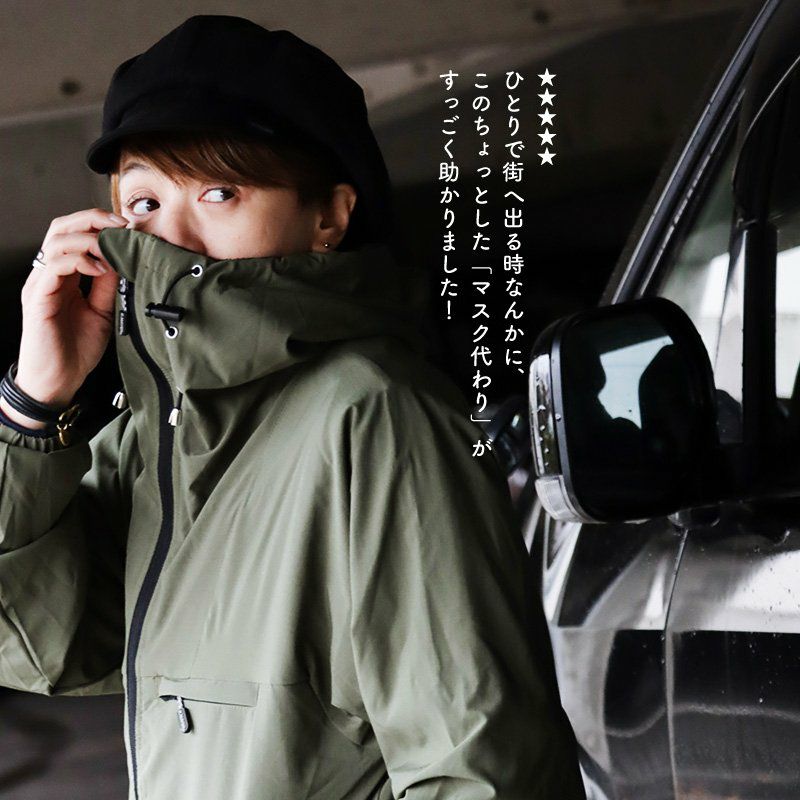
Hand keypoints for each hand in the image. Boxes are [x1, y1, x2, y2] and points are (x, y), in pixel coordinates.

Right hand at [1, 209, 128, 429]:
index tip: (128, 226)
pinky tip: (100, 269)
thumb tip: (125, 260)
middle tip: (121, 223)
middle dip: (92, 219)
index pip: (74, 234)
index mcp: (64, 275)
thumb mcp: (103, 311)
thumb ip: (110, 285)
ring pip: (56, 240)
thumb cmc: (77, 350)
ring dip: (88, 237)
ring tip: (112, 245)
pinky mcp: (38, 297)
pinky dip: (79, 260)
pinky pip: (54, 266)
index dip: (99, 224)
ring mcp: (41, 283)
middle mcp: (49, 274)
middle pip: (61, 227)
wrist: (58, 381)